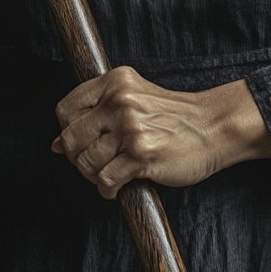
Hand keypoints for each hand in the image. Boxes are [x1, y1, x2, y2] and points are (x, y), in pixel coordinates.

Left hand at [52, 67, 270, 198]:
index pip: (66, 109)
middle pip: (70, 139)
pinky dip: (108, 190)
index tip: (81, 141)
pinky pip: (105, 180)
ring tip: (111, 174)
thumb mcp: (134, 98)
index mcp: (116, 82)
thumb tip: (56, 144)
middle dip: (78, 158)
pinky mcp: (142, 154)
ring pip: (85, 163)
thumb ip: (96, 113)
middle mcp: (120, 101)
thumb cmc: (174, 117)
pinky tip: (119, 186)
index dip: (67, 131)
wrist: (214, 127)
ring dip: (94, 176)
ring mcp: (130, 128)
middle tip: (96, 163)